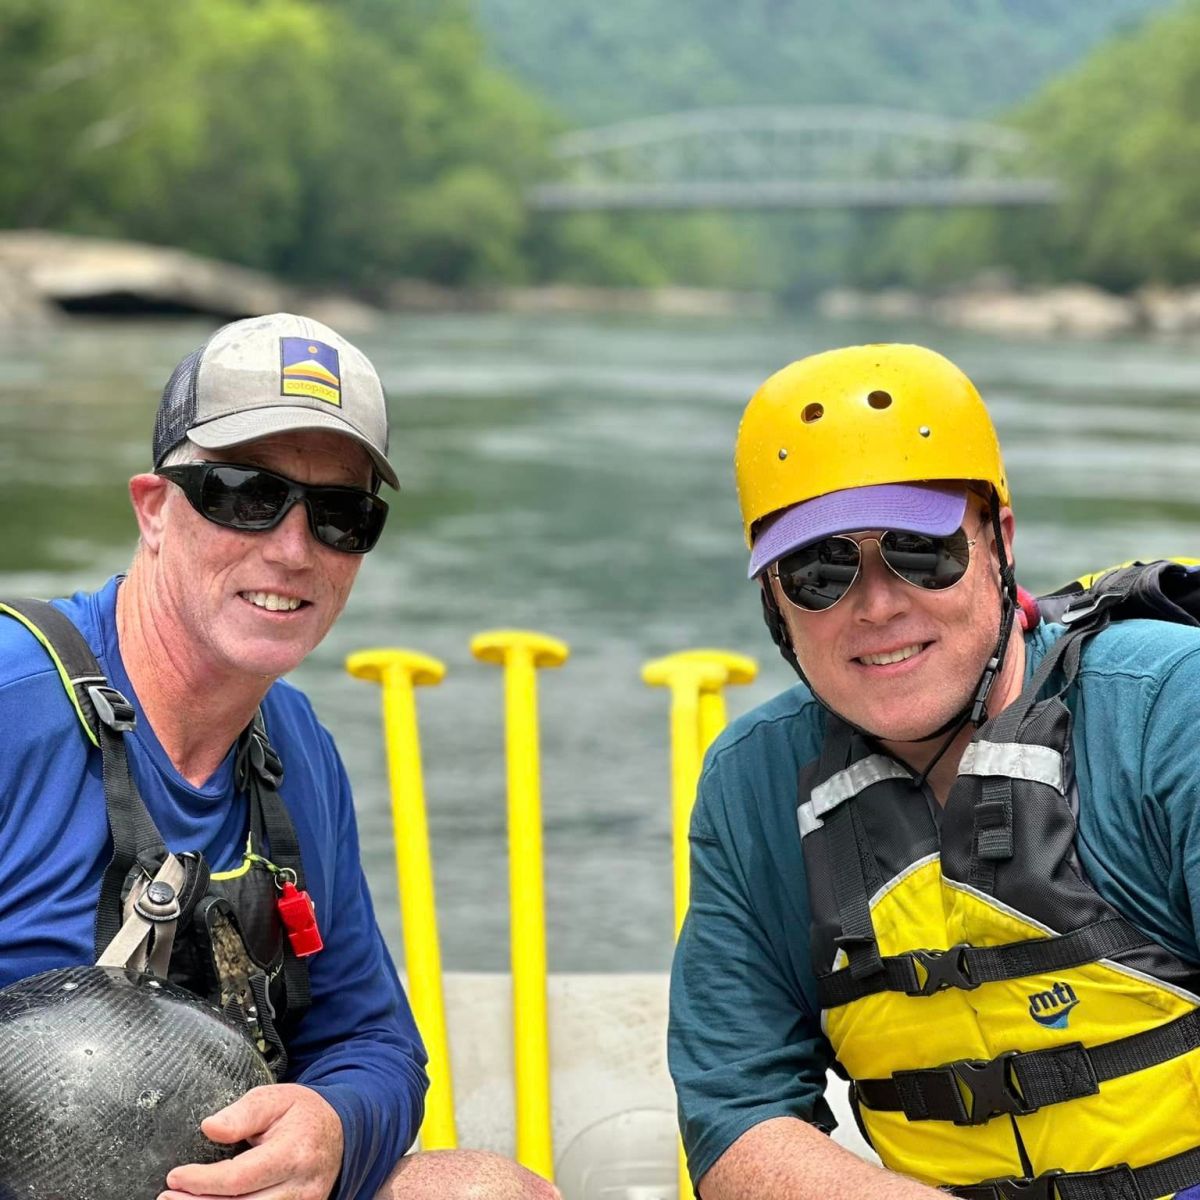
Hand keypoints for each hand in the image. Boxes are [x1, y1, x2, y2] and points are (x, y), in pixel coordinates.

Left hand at [160, 1083, 343, 1199]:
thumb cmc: (303, 1115)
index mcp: (295, 1153)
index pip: (240, 1178)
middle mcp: (300, 1189)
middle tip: (166, 1197)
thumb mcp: (277, 1098)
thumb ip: (243, 1112)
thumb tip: (210, 1127)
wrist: (343, 1135)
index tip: (175, 1176)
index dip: (202, 1182)